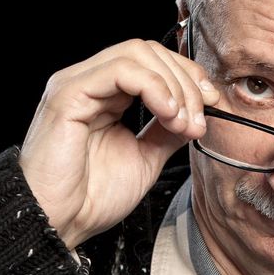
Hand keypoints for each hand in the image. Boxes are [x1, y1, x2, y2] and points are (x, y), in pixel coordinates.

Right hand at [19, 39, 219, 248]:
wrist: (61, 223)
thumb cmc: (92, 196)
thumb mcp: (147, 156)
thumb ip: (168, 131)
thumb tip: (196, 114)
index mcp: (107, 95)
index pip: (153, 61)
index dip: (188, 76)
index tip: (212, 103)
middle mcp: (91, 83)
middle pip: (149, 52)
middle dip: (186, 82)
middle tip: (198, 119)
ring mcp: (77, 85)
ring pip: (138, 53)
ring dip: (174, 86)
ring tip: (183, 122)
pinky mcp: (68, 95)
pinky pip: (120, 70)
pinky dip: (154, 87)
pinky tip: (167, 114)